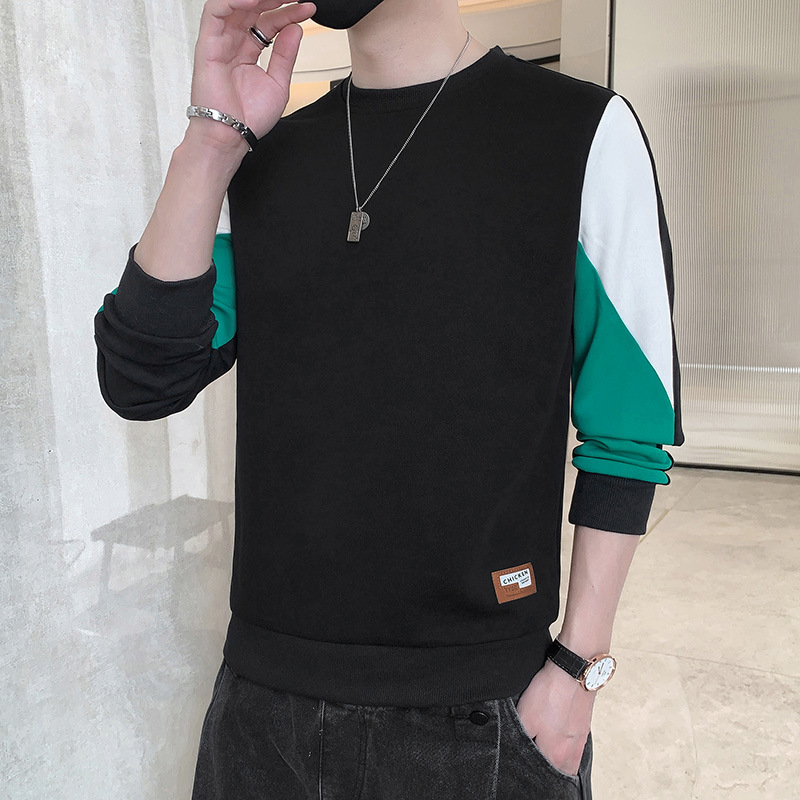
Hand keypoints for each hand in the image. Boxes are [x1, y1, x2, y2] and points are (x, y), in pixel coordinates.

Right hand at [187, 0, 317, 151]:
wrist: (231, 135)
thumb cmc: (249, 118)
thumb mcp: (278, 83)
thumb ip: (286, 54)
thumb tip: (296, 29)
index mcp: (248, 52)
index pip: (268, 22)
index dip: (288, 13)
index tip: (308, 9)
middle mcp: (233, 44)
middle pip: (253, 10)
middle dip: (275, 0)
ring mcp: (220, 42)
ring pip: (235, 5)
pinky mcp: (208, 44)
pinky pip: (216, 12)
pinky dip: (233, 2)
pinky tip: (254, 2)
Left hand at [515, 657, 594, 776]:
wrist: (573, 672)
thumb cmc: (549, 693)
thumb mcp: (524, 716)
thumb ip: (520, 738)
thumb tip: (516, 749)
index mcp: (556, 755)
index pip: (544, 776)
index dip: (533, 774)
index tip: (528, 770)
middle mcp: (572, 752)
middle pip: (560, 773)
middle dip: (549, 773)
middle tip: (538, 766)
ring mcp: (580, 740)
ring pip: (570, 762)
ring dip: (560, 762)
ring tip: (548, 755)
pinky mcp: (584, 726)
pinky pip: (575, 746)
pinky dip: (567, 748)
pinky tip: (559, 737)